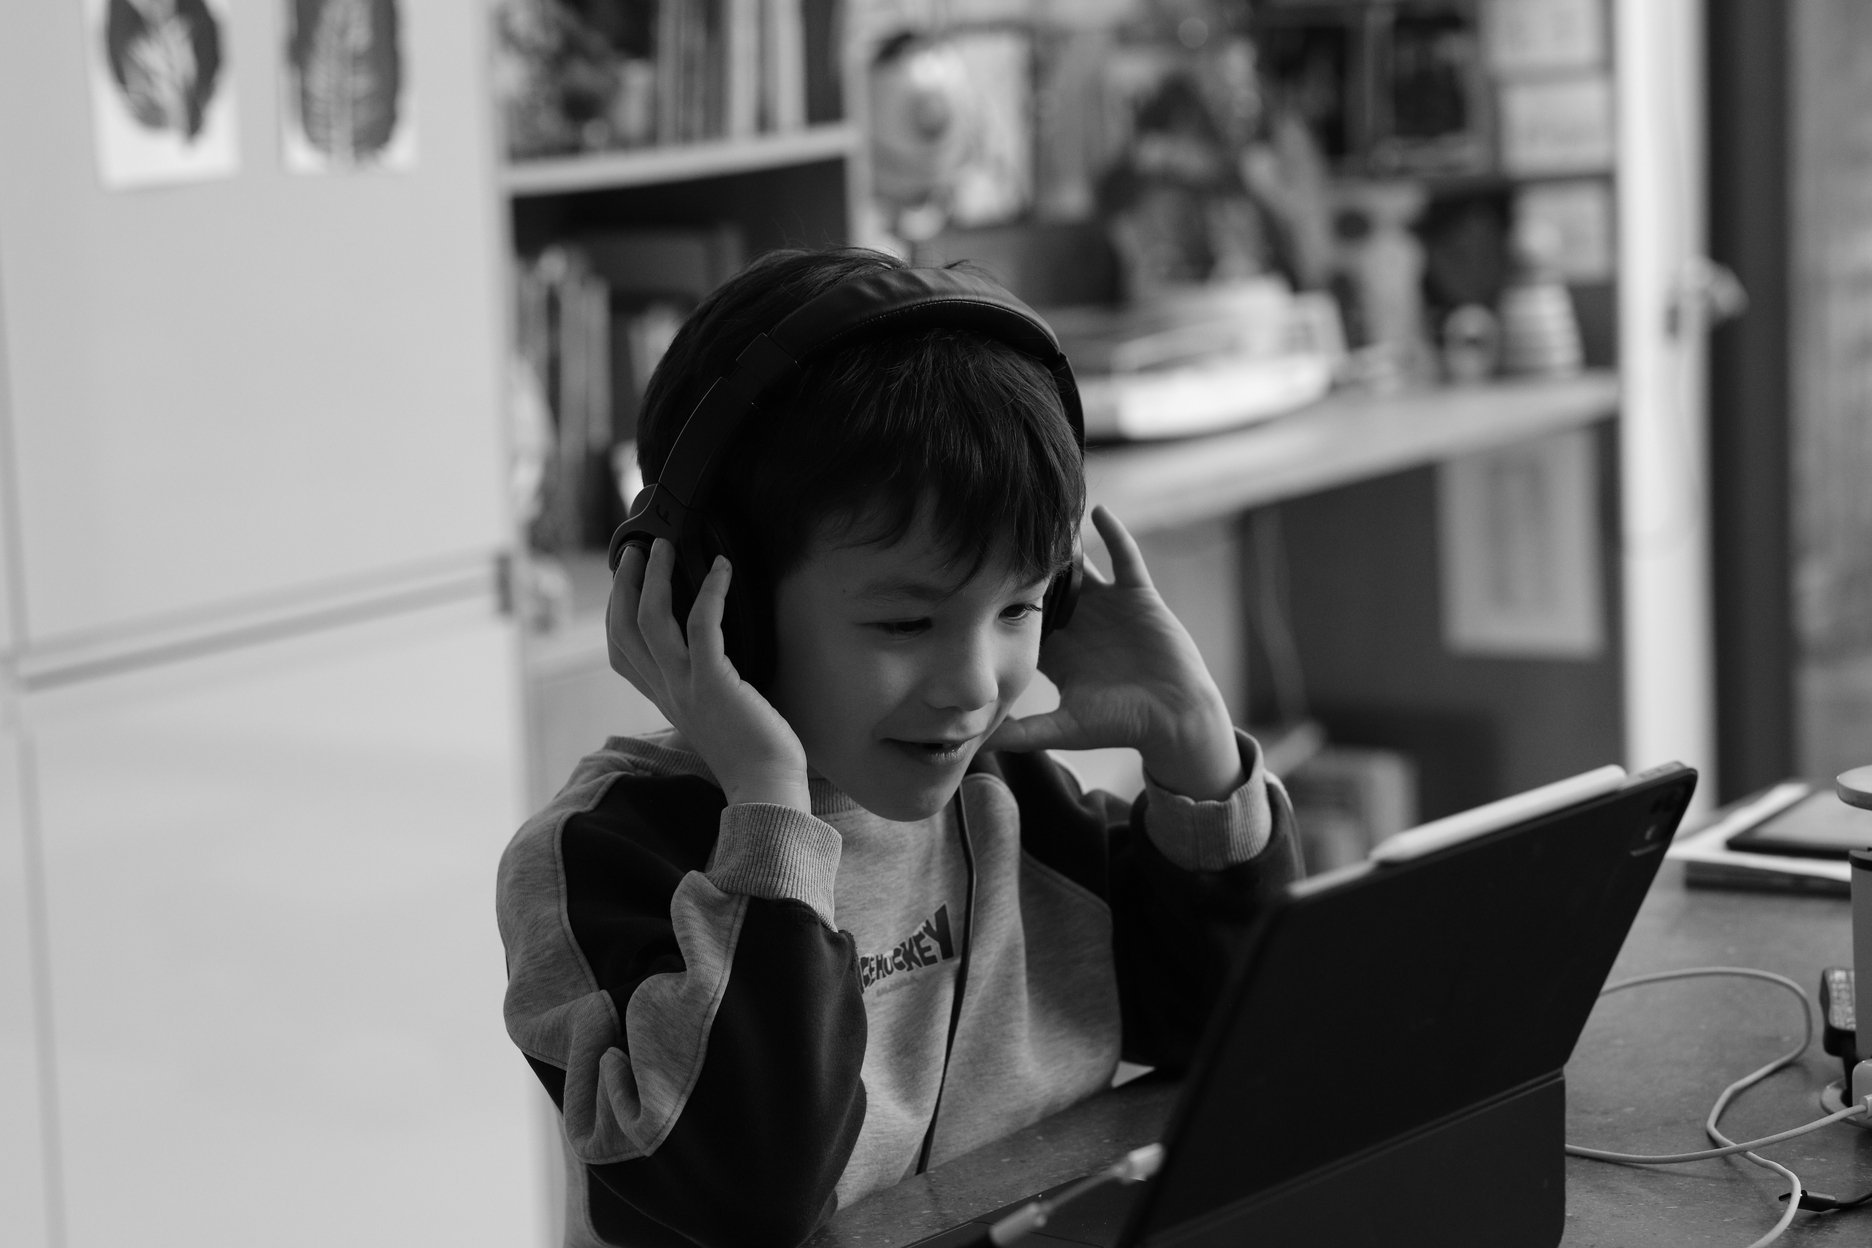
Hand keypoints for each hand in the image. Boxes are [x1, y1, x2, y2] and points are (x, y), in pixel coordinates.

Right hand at [609, 539, 810, 810]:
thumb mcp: (714, 717)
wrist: (767, 788)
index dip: (616, 613)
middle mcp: (666, 692)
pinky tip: (722, 568)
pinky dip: (710, 591)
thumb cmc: (753, 754)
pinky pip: (703, 626)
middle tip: (639, 550)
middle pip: (623, 630)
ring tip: (665, 546)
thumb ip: (701, 690)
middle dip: (626, 584)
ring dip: (655, 577)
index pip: (620, 654)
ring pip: (651, 621)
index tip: (626, 583)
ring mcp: (686, 687)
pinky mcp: (715, 683)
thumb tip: (712, 659)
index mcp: (664, 700)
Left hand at [984, 506, 1244, 800]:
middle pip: (1044, 585)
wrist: (1174, 718)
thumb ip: (1024, 732)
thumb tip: (978, 743)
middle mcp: (1078, 623)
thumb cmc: (1120, 725)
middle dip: (1024, 563)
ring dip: (1064, 543)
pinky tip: (1099, 511)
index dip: (998, 600)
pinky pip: (1125, 557)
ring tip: (1040, 514)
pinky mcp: (1138, 595)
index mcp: (1056, 651)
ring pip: (1079, 566)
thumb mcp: (1065, 728)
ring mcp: (1108, 606)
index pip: (1020, 619)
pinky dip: (1115, 533)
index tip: (973, 578)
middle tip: (999, 533)